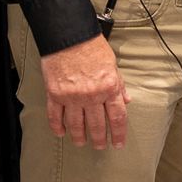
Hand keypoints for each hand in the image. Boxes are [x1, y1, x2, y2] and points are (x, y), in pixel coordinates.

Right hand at [39, 35, 130, 149]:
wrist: (68, 35)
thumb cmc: (91, 46)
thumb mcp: (112, 64)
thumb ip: (119, 84)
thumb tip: (126, 100)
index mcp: (109, 87)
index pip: (117, 117)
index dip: (119, 134)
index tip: (118, 143)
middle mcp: (92, 95)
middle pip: (97, 125)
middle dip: (99, 139)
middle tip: (99, 146)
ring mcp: (72, 97)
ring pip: (77, 125)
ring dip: (80, 136)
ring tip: (81, 142)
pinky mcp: (55, 94)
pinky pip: (56, 116)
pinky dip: (58, 126)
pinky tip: (61, 132)